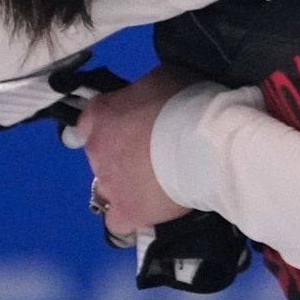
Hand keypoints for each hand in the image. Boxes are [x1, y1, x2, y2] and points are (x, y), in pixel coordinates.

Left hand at [77, 66, 194, 233]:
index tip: (133, 124)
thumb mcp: (162, 78)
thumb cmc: (189, 103)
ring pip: (108, 187)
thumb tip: (146, 99)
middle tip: (157, 150)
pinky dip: (131, 214)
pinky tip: (150, 208)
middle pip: (101, 154)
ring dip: (127, 183)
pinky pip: (118, 220)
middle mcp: (95, 151)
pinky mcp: (127, 213)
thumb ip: (142, 92)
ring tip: (160, 181)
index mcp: (100, 115)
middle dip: (123, 153)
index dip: (113, 122)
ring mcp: (108, 185)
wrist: (209, 143)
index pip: (90, 120)